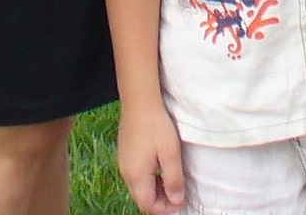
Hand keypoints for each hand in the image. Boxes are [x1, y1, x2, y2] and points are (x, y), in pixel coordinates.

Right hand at [116, 99, 187, 213]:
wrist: (139, 101)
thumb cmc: (156, 126)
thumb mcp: (171, 154)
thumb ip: (174, 180)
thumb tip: (177, 201)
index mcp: (137, 176)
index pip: (148, 205)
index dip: (165, 209)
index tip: (181, 201)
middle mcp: (126, 173)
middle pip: (142, 199)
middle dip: (160, 202)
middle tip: (178, 194)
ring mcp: (123, 163)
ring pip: (138, 188)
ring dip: (155, 190)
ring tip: (171, 182)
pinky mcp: (125, 154)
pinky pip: (135, 176)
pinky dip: (149, 180)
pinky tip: (159, 168)